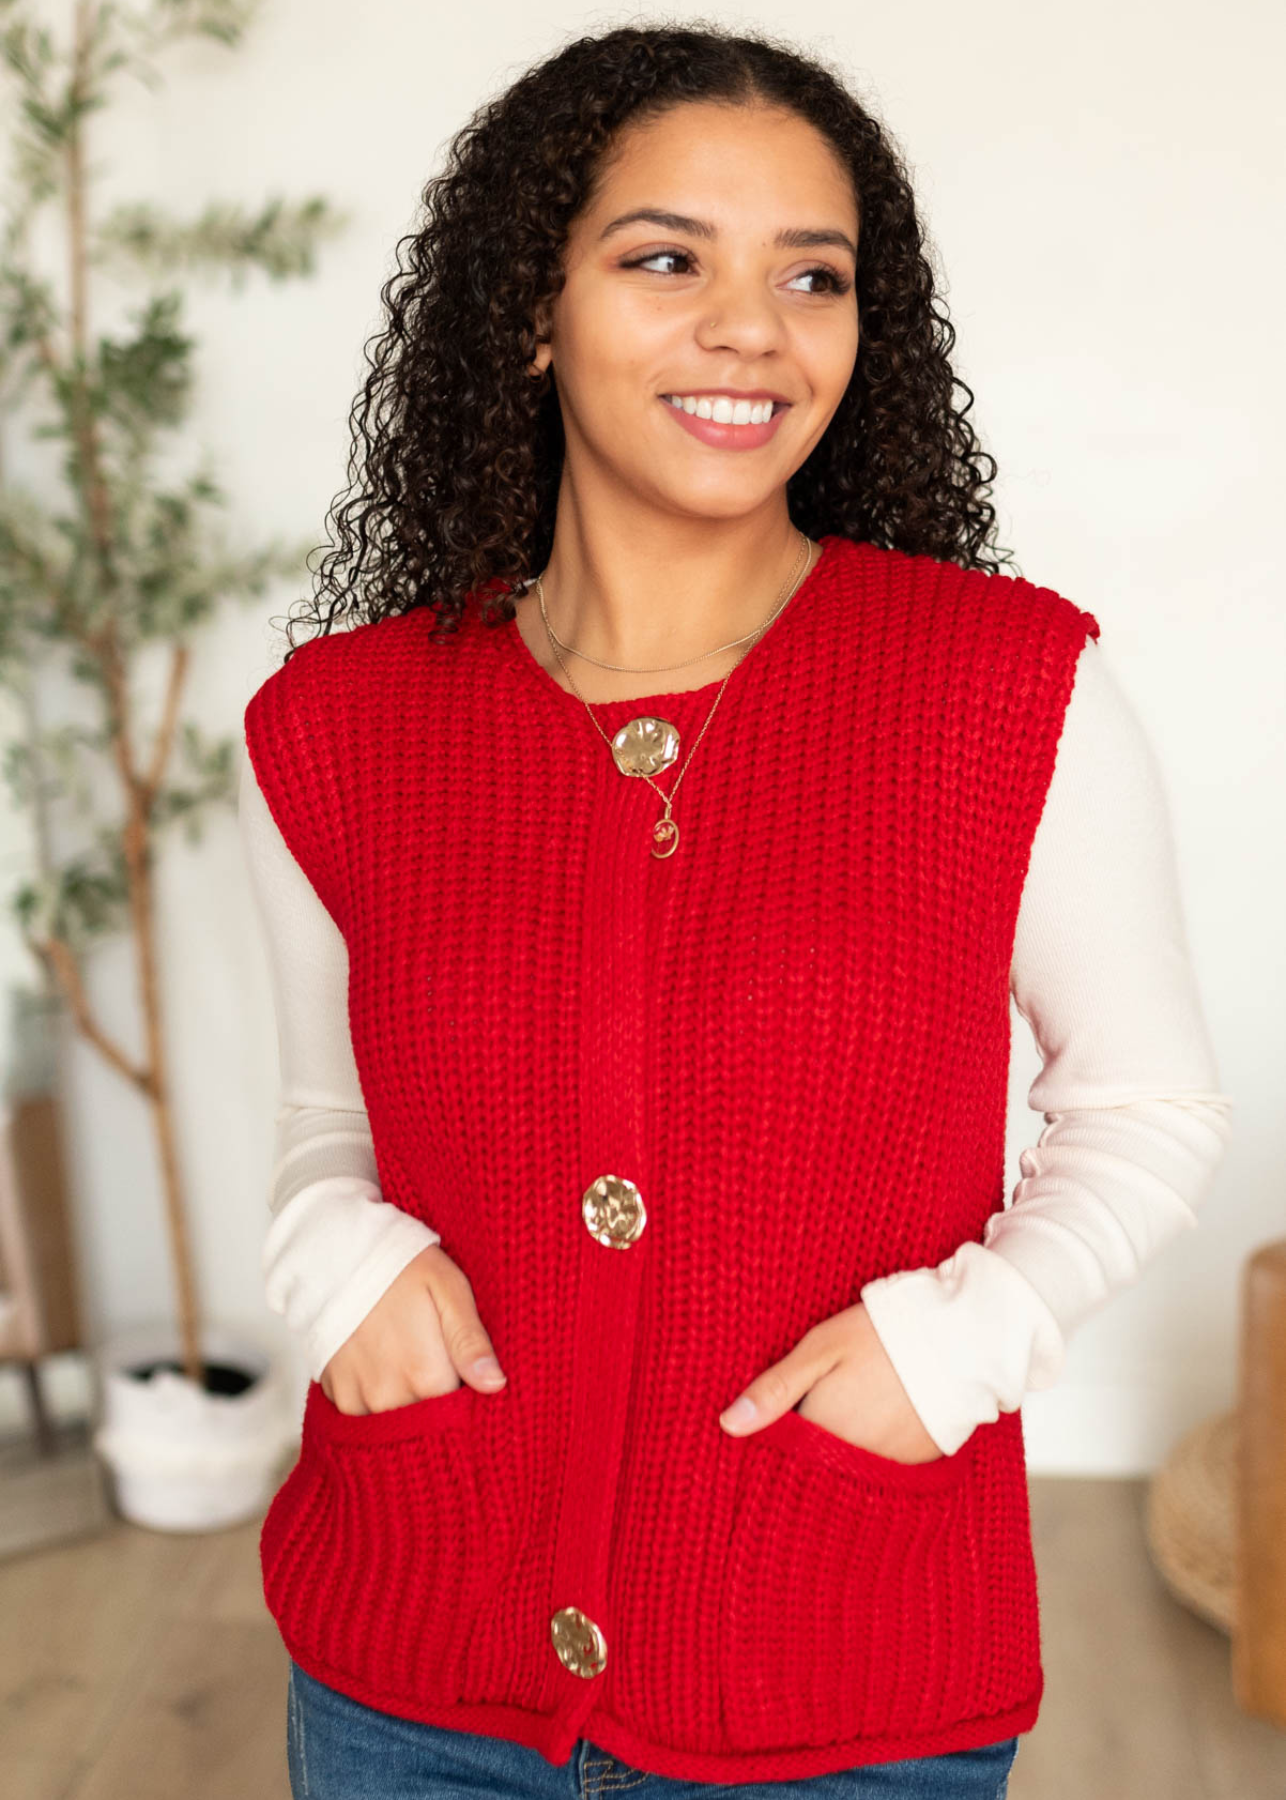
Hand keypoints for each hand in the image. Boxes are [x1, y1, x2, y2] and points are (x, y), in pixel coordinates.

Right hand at [319, 1244, 506, 1414]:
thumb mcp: (449, 1290)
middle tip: (430, 1349)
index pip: (458, 1411)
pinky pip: (364, 1413)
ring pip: (395, 1419)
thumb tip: (495, 1384)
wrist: (340, 1255)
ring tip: (404, 1351)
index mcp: (425, 1376)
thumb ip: (470, 1341)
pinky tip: (380, 1360)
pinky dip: (375, 1394)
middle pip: (426, 1418)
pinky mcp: (336, 1396)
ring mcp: (357, 1400)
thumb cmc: (403, 1267)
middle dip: (434, 1393)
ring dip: (404, 1397)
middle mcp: (387, 1398)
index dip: (463, 1387)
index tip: (459, 1362)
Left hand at [717, 1300, 943, 1463]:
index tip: (784, 1406)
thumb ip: (774, 1389)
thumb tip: (728, 1425)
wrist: (959, 1339)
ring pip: (849, 1464)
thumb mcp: (819, 1350)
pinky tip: (882, 1412)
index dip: (780, 1426)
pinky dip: (877, 1445)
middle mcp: (853, 1462)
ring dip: (845, 1442)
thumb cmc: (881, 1336)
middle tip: (828, 1395)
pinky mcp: (919, 1465)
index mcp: (822, 1434)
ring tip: (857, 1400)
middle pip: (816, 1460)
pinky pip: (884, 1464)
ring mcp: (889, 1467)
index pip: (784, 1448)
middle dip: (811, 1438)